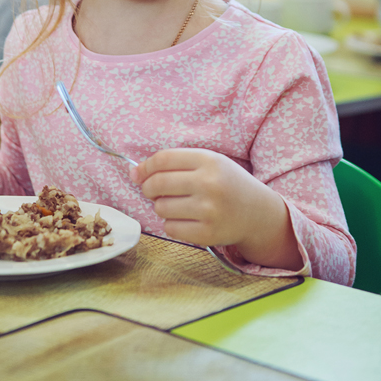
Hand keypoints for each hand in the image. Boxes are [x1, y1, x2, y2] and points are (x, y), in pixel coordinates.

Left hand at [130, 148, 302, 269]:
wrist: (258, 213)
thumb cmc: (227, 184)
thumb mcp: (208, 163)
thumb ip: (174, 163)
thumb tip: (135, 173)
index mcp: (209, 160)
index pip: (163, 159)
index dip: (145, 166)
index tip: (139, 173)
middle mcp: (209, 184)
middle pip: (158, 183)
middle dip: (148, 188)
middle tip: (153, 191)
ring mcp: (209, 211)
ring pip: (161, 208)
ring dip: (162, 207)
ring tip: (177, 205)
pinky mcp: (208, 234)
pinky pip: (170, 228)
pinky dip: (171, 224)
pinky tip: (186, 219)